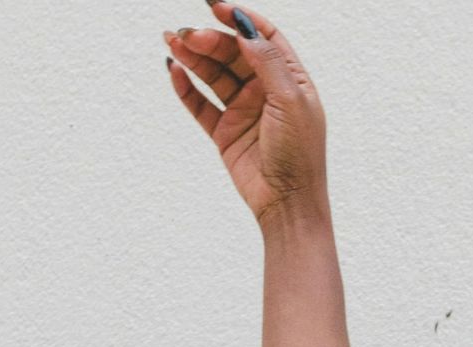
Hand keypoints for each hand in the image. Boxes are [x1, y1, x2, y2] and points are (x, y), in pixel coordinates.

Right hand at [163, 4, 329, 230]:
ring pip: (214, 75)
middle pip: (234, 53)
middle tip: (188, 34)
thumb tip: (246, 28)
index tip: (215, 6)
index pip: (264, 37)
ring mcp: (244, 110)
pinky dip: (186, 88)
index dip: (240, 19)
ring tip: (172, 41)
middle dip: (210, 40)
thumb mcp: (290, 100)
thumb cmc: (300, 153)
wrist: (287, 202)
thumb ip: (267, 62)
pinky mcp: (225, 132)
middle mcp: (267, 91)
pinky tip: (174, 71)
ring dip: (193, 57)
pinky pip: (201, 104)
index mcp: (291, 79)